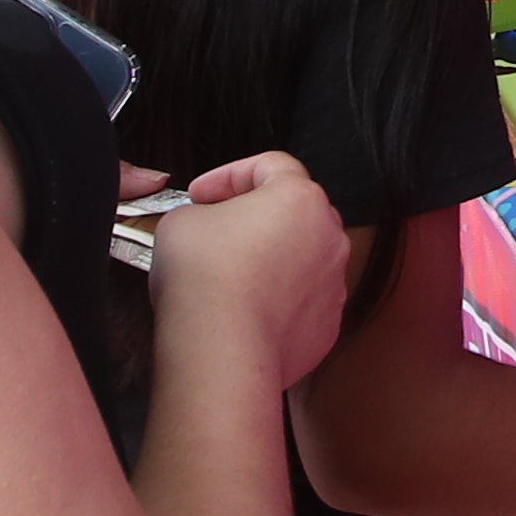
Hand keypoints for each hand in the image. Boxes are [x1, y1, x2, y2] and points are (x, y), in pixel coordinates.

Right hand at [154, 152, 351, 389]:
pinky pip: (302, 301)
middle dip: (253, 217)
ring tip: (229, 276)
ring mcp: (333, 283)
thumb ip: (200, 211)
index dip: (228, 176)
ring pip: (301, 259)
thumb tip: (204, 224)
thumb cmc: (206, 282)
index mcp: (299, 198)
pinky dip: (278, 301)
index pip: (270, 166)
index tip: (203, 194)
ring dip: (269, 260)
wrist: (222, 350)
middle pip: (292, 213)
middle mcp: (329, 237)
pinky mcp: (327, 325)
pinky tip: (245, 309)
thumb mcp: (181, 220)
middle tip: (216, 230)